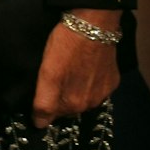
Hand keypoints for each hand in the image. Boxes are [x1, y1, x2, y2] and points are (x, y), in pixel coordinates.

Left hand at [31, 9, 121, 127]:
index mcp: (73, 104)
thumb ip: (44, 102)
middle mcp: (91, 103)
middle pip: (67, 109)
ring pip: (81, 99)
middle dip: (57, 99)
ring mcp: (104, 93)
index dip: (42, 107)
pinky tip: (82, 70)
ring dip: (73, 92)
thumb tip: (39, 124)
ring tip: (66, 73)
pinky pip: (96, 89)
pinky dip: (88, 84)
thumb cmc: (65, 46)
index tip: (37, 95)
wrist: (94, 25)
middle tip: (50, 79)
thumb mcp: (47, 73)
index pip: (52, 117)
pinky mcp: (113, 81)